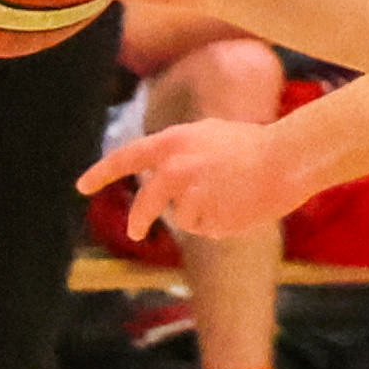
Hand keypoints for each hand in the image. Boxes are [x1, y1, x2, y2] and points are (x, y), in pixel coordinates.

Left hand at [78, 113, 310, 242]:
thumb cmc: (254, 144)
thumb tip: (161, 177)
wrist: (287, 159)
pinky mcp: (210, 221)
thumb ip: (180, 153)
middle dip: (139, 221)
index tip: (81, 187)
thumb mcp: (209, 135)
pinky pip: (208, 230)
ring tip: (232, 195)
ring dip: (202, 215)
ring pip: (184, 219)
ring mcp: (192, 197)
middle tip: (137, 233)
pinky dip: (221, 225)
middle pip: (146, 204)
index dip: (101, 172)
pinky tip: (241, 207)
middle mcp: (176, 170)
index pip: (126, 157)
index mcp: (173, 142)